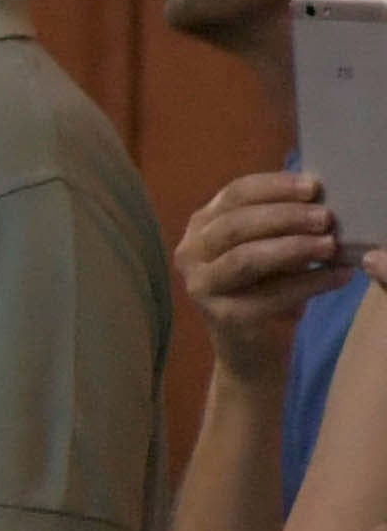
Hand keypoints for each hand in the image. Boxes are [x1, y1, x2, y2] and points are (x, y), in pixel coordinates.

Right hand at [182, 169, 358, 383]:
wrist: (250, 345)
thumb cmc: (263, 284)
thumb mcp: (268, 244)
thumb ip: (282, 221)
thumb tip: (318, 197)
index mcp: (202, 226)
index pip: (234, 194)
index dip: (274, 187)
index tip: (314, 186)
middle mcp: (191, 253)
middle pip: (236, 225)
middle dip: (285, 217)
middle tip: (326, 217)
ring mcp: (202, 286)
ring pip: (246, 259)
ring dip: (294, 248)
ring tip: (331, 245)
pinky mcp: (223, 317)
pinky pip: (271, 295)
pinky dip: (310, 284)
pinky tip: (339, 276)